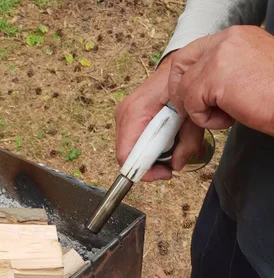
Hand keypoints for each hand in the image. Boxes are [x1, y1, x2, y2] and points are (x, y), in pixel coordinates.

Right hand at [115, 53, 203, 180]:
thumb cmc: (186, 84)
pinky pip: (133, 142)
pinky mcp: (128, 117)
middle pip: (127, 155)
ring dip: (150, 157)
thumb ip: (188, 141)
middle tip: (171, 165)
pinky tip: (165, 142)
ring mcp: (124, 115)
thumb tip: (176, 166)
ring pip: (130, 151)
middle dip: (149, 166)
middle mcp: (124, 114)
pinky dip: (149, 148)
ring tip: (171, 151)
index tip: (164, 173)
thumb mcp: (194, 114)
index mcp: (135, 112)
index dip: (144, 171)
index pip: (126, 155)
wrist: (180, 64)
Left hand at [166, 26, 273, 134]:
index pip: (194, 51)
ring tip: (226, 115)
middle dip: (180, 92)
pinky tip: (229, 119)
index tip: (191, 97)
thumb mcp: (250, 72)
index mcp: (235, 36)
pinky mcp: (215, 78)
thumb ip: (226, 71)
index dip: (186, 77)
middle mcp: (226, 40)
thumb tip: (201, 88)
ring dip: (199, 110)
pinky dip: (206, 120)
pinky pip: (192, 105)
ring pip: (184, 89)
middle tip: (195, 111)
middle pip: (180, 64)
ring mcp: (219, 56)